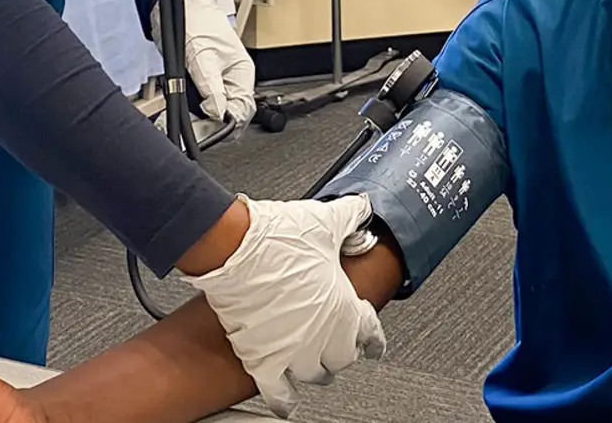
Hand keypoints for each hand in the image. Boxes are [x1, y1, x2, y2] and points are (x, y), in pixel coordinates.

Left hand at [152, 0, 255, 127]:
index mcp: (242, 74)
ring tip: (185, 123)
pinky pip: (200, 106)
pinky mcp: (201, 83)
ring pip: (213, 114)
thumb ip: (211, 86)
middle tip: (193, 130)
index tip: (208, 128)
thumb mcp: (203, 57)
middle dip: (211, 125)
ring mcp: (216, 82)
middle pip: (229, 115)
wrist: (182, 7)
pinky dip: (191, 114)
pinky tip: (182, 115)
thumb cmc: (198, 22)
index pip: (242, 110)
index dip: (226, 123)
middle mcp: (231, 80)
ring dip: (199, 122)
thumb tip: (218, 113)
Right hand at [185, 193, 386, 417]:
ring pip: (314, 375)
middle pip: (343, 357)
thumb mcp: (326, 221)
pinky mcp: (261, 359)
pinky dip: (283, 398)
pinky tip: (285, 400)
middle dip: (344, 351)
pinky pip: (277, 392)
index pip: (369, 332)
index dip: (374, 337)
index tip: (375, 343)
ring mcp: (292, 351)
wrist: (236, 250)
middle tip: (341, 346)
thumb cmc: (279, 238)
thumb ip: (351, 218)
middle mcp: (322, 335)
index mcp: (343, 306)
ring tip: (317, 367)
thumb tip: (363, 210)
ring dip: (317, 371)